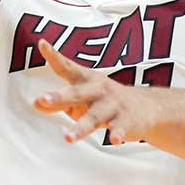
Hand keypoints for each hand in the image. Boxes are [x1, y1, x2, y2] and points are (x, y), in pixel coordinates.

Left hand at [32, 40, 158, 144]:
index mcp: (85, 80)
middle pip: (77, 93)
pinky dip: (117, 133)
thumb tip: (36, 104)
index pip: (67, 67)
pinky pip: (120, 127)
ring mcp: (113, 104)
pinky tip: (114, 140)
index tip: (42, 44)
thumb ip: (60, 101)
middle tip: (42, 99)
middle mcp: (98, 89)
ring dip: (81, 127)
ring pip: (95, 116)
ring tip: (68, 137)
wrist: (148, 107)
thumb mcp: (83, 98)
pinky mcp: (127, 120)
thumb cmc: (105, 101)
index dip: (54, 55)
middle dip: (60, 97)